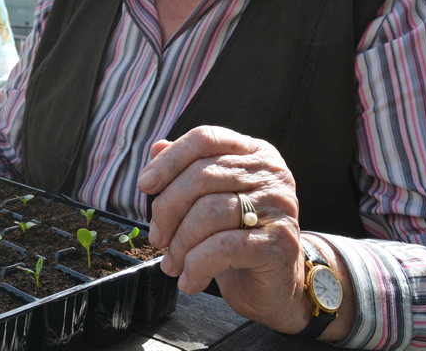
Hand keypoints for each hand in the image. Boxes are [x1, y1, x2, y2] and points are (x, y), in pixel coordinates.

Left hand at [137, 126, 310, 333]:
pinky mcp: (281, 242)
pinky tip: (189, 280)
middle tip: (157, 238)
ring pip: (210, 212)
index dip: (169, 160)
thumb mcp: (208, 199)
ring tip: (172, 264)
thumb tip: (157, 146)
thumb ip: (186, 170)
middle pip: (201, 176)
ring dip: (180, 243)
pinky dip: (197, 265)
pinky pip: (224, 246)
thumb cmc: (235, 237)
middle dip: (167, 209)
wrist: (273, 286)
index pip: (205, 139)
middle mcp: (271, 173)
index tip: (144, 185)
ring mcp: (280, 206)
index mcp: (254, 152)